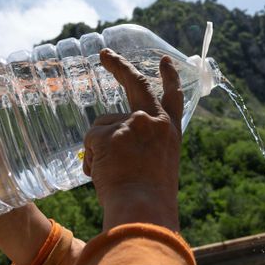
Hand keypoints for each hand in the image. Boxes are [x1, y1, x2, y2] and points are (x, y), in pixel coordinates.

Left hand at [82, 49, 183, 231]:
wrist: (143, 210)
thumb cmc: (149, 200)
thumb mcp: (157, 167)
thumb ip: (143, 147)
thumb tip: (110, 140)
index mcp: (170, 133)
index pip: (173, 98)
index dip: (169, 78)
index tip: (166, 61)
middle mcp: (154, 121)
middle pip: (135, 84)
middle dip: (120, 66)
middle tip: (105, 54)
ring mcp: (132, 124)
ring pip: (102, 126)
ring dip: (100, 148)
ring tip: (112, 175)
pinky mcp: (109, 133)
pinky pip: (91, 142)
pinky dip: (93, 161)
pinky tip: (103, 176)